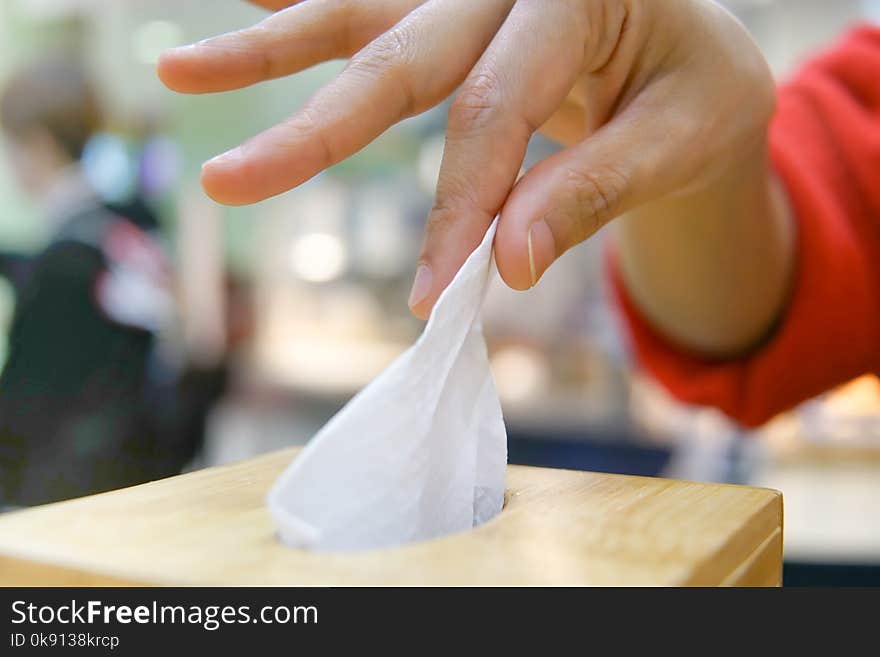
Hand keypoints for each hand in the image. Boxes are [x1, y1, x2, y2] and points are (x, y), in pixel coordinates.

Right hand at [159, 0, 774, 318]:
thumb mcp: (680, 141)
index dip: (459, 207)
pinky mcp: (452, 7)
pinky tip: (246, 2)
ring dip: (267, 50)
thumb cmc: (695, 96)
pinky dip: (299, 11)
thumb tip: (505, 266)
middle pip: (400, 55)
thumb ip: (594, 192)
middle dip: (314, 130)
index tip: (433, 297)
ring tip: (175, 70)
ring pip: (359, 16)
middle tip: (228, 182)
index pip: (493, 112)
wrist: (700, 58)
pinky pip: (366, 3)